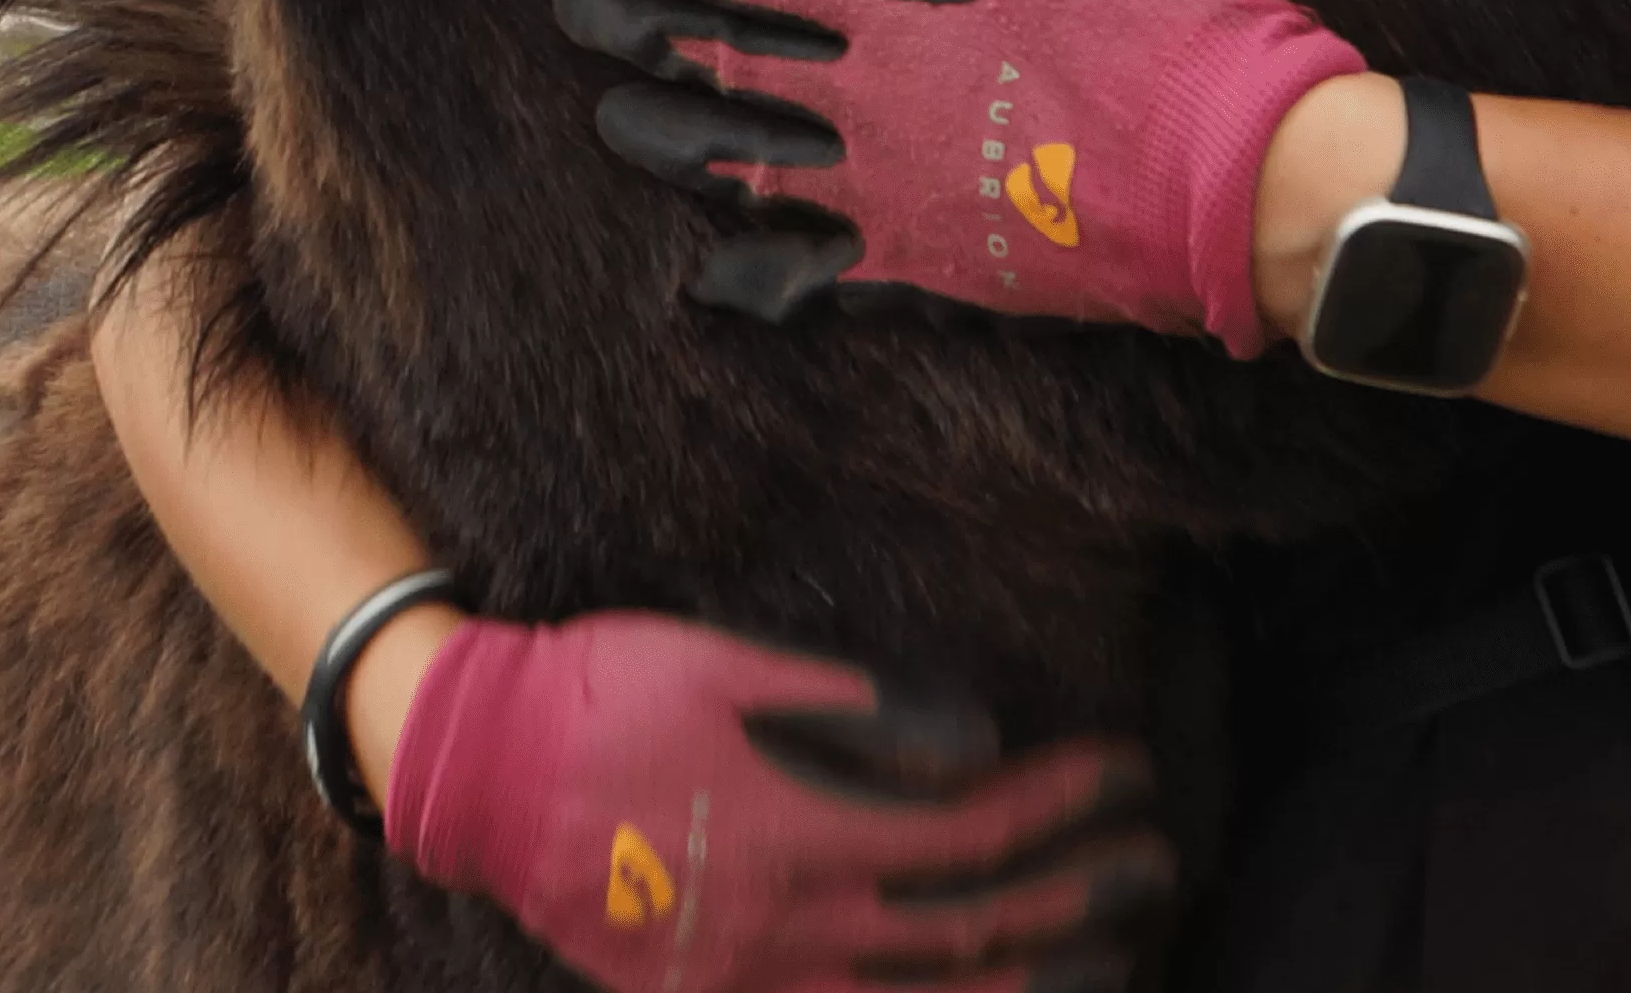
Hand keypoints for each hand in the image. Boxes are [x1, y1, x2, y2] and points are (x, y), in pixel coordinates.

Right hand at [385, 611, 1167, 992]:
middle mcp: (787, 931)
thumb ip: (857, 712)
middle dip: (1077, 895)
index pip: (969, 833)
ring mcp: (750, 985)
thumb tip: (978, 746)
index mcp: (797, 837)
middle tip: (1155, 862)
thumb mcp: (727, 668)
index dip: (1061, 806)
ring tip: (1117, 954)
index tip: (1125, 771)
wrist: (475, 772)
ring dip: (1031, 980)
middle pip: (969, 933)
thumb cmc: (602, 694)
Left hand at [554, 0, 1366, 349]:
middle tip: (572, 10)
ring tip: (611, 118)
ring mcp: (892, 198)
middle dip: (635, 35)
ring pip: (743, 170)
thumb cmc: (1173, 23)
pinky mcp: (929, 273)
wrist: (1248, 174)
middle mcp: (872, 106)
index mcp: (903, 6)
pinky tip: (708, 279)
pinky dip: (752, 281)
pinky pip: (814, 284)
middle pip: (721, 66)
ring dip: (667, 140)